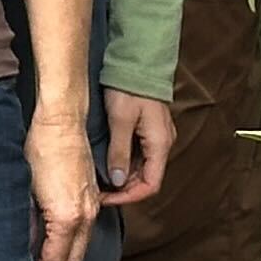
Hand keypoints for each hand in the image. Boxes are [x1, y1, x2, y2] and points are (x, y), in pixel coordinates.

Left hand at [26, 109, 99, 260]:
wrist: (62, 122)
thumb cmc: (40, 149)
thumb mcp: (24, 189)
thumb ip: (26, 222)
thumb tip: (22, 245)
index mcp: (67, 217)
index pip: (55, 260)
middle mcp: (86, 215)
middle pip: (75, 260)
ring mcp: (93, 206)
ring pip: (83, 245)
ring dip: (65, 258)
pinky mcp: (93, 196)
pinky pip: (86, 229)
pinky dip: (73, 241)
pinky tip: (55, 239)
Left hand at [101, 91, 174, 205]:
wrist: (138, 62)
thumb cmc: (130, 88)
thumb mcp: (120, 120)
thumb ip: (119, 152)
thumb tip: (118, 182)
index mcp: (160, 145)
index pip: (150, 185)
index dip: (129, 197)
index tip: (107, 198)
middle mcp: (163, 144)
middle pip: (146, 179)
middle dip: (123, 189)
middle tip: (98, 191)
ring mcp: (157, 138)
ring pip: (142, 168)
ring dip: (123, 177)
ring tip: (99, 180)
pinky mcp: (149, 131)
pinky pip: (139, 156)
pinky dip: (124, 164)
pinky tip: (107, 164)